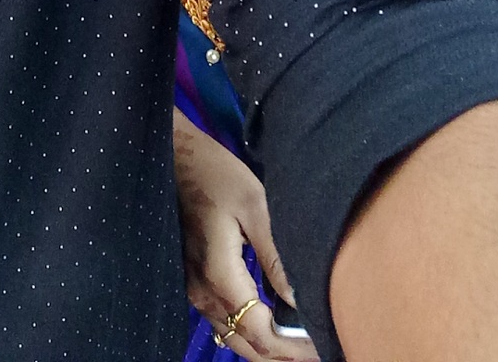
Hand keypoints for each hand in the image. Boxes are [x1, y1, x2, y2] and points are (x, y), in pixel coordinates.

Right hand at [173, 109, 319, 361]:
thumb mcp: (254, 206)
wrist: (173, 157)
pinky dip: (249, 332)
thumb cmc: (215, 174)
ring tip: (300, 343)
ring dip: (266, 348)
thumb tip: (302, 304)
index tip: (325, 346)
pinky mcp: (192, 280)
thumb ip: (277, 258)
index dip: (294, 349)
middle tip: (318, 352)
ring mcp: (194, 289)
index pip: (261, 334)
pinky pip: (223, 321)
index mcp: (220, 277)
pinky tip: (273, 322)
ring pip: (232, 337)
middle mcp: (203, 293)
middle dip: (282, 356)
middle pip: (246, 346)